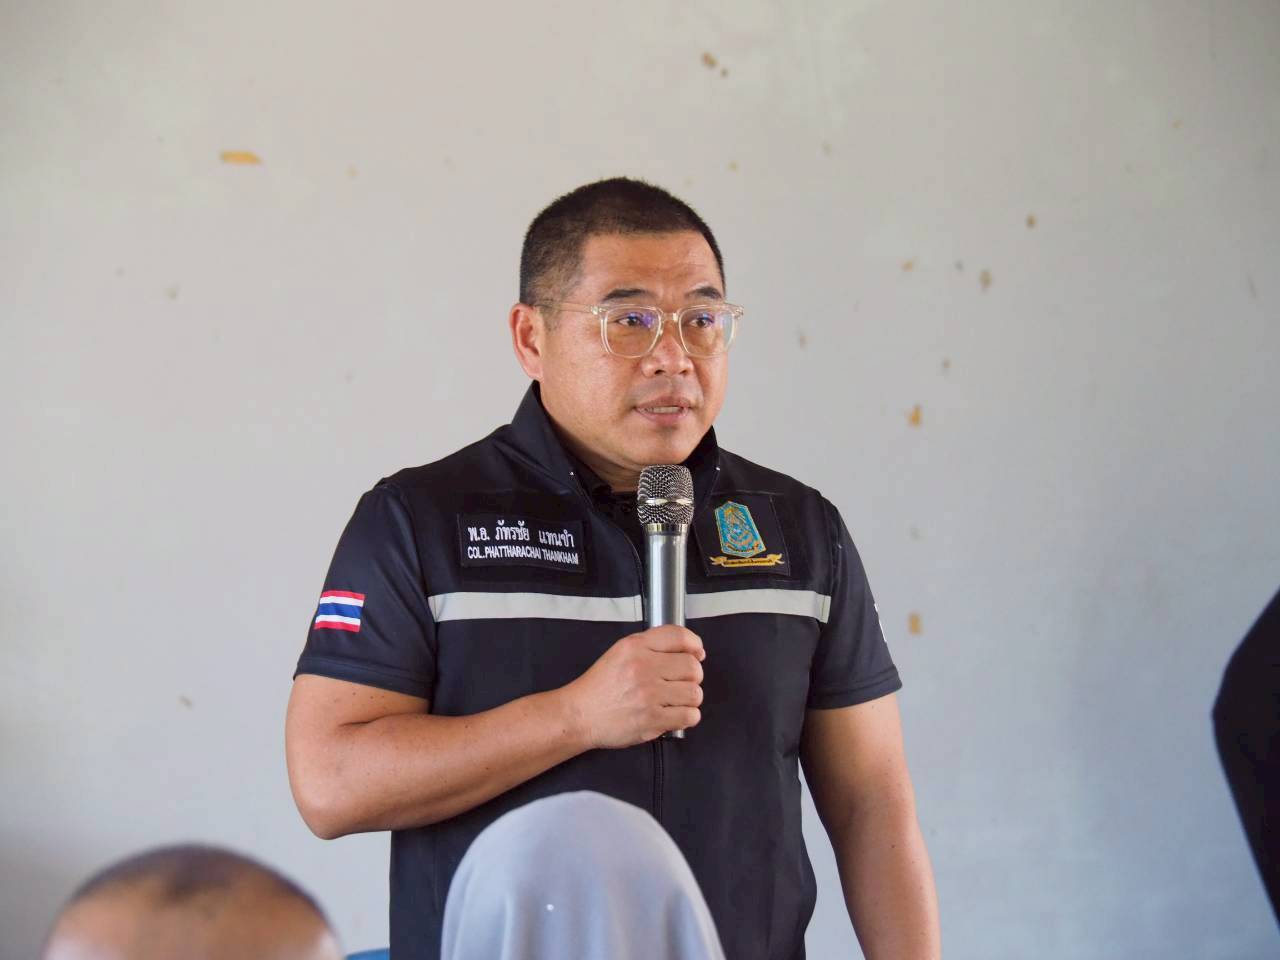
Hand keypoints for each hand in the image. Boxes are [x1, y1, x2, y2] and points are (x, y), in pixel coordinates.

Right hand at [563, 625, 704, 748]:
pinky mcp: (651, 720)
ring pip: (694, 693)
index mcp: (635, 647)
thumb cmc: (601, 685)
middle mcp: (643, 668)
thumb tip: (692, 650)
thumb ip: (652, 646)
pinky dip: (687, 717)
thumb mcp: (621, 652)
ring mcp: (648, 695)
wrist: (580, 714)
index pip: (679, 636)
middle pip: (692, 667)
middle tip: (681, 683)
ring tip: (676, 701)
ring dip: (690, 699)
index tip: (697, 654)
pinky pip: (689, 716)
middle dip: (693, 676)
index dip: (695, 644)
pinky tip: (675, 715)